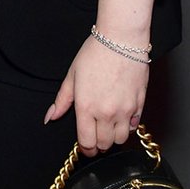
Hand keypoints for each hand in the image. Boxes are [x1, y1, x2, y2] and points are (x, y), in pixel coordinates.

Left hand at [44, 35, 148, 156]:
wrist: (121, 39)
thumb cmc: (95, 53)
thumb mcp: (72, 75)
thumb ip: (62, 100)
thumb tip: (50, 117)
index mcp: (86, 107)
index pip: (87, 142)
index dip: (85, 149)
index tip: (85, 146)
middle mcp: (106, 112)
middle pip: (104, 144)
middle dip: (98, 144)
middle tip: (96, 136)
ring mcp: (125, 110)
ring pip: (121, 139)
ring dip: (114, 137)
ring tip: (109, 127)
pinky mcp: (139, 104)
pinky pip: (135, 126)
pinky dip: (128, 126)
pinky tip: (122, 117)